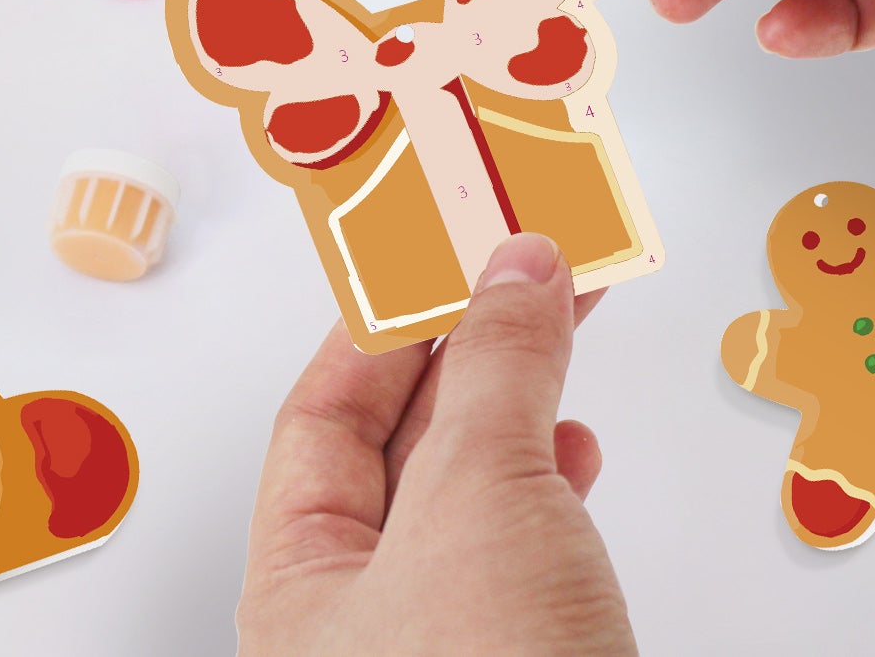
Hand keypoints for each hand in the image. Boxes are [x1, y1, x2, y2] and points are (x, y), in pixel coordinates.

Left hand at [237, 233, 635, 656]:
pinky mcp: (517, 654)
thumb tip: (516, 272)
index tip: (440, 257)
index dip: (384, 325)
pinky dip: (552, 479)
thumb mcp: (479, 495)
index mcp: (300, 585)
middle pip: (403, 442)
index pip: (323, 416)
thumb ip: (497, 369)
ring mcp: (442, 641)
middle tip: (514, 267)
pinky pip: (522, 539)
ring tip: (557, 321)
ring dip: (519, 402)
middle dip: (469, 346)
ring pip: (470, 488)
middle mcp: (360, 618)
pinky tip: (573, 448)